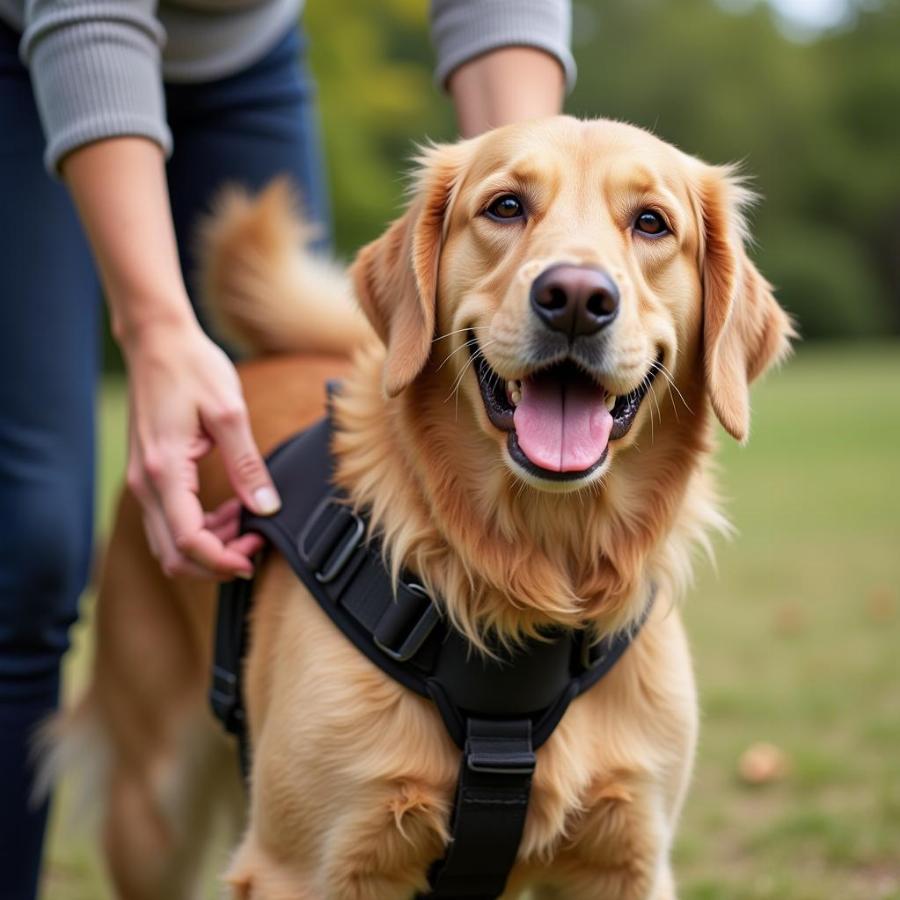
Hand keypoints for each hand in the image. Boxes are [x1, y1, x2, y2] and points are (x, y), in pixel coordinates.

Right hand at [122, 317, 278, 579]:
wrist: (157, 341)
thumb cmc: (192, 368)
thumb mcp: (229, 413)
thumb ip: (247, 465)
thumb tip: (266, 507)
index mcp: (164, 469)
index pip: (187, 541)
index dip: (221, 560)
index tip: (253, 556)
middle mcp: (145, 482)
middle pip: (172, 554)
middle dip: (216, 562)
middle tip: (255, 545)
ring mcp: (143, 480)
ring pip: (168, 542)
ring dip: (209, 546)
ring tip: (248, 525)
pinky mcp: (149, 474)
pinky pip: (169, 519)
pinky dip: (199, 528)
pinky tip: (230, 509)